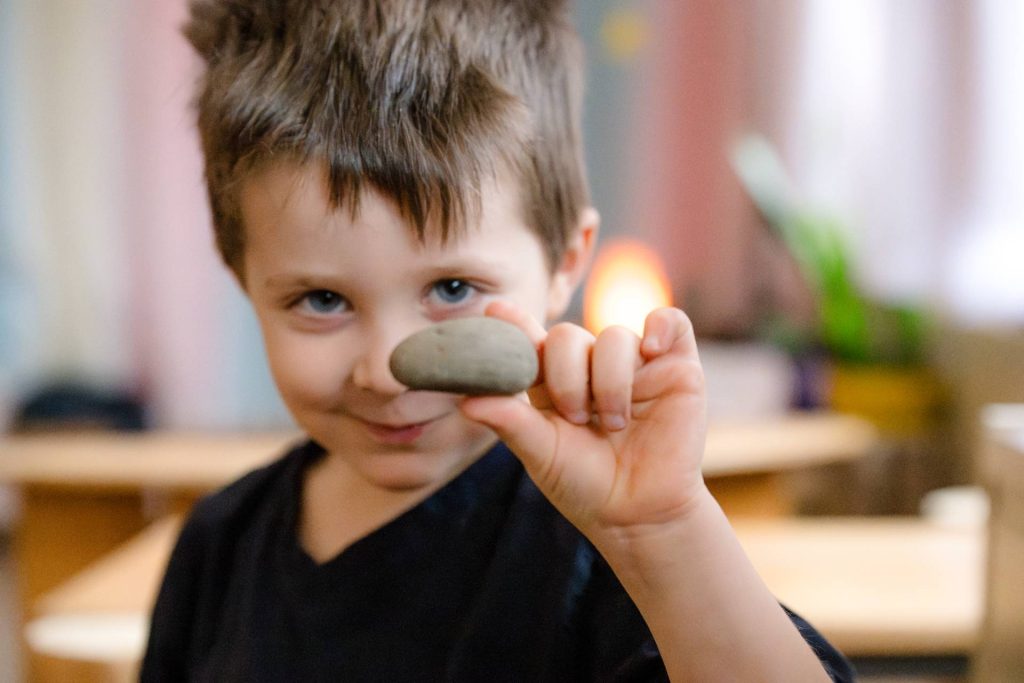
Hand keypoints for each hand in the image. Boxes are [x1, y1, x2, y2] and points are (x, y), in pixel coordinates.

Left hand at [460, 301, 708, 548]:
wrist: (640, 515)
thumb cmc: (586, 485)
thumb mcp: (542, 455)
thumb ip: (510, 422)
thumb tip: (467, 400)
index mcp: (552, 381)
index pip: (532, 342)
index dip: (514, 325)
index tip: (494, 313)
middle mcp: (590, 366)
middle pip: (569, 335)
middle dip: (566, 375)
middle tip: (576, 416)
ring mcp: (634, 364)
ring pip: (615, 335)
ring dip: (608, 379)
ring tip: (614, 422)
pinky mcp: (676, 367)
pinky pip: (670, 322)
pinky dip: (660, 326)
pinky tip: (651, 350)